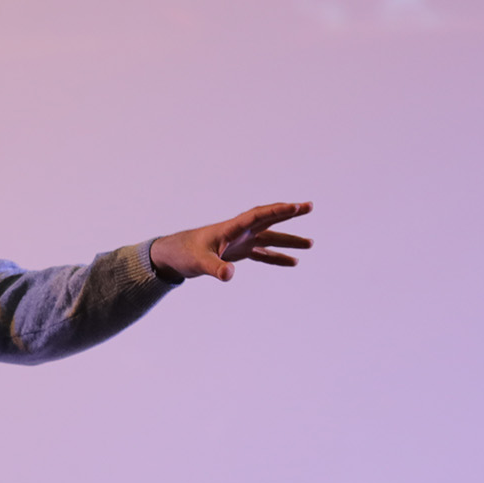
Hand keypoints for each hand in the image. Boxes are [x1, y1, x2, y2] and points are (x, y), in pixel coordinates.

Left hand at [149, 202, 313, 281]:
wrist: (173, 255)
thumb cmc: (184, 254)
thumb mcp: (198, 262)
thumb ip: (214, 268)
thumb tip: (229, 275)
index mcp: (231, 228)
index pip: (258, 216)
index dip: (277, 211)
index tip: (296, 207)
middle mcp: (238, 232)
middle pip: (268, 220)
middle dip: (288, 214)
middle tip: (309, 206)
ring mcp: (240, 242)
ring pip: (269, 238)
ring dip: (289, 240)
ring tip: (310, 243)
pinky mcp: (238, 253)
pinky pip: (262, 253)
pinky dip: (277, 257)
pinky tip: (293, 262)